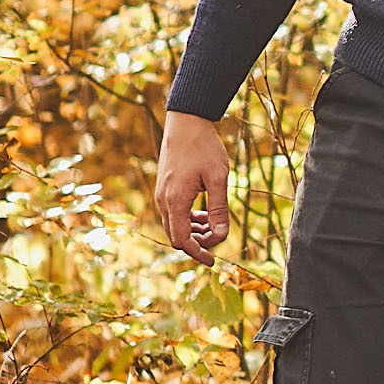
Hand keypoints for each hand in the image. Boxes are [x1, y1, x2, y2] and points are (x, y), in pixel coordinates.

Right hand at [156, 113, 230, 258]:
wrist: (186, 122)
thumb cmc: (204, 147)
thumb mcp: (218, 178)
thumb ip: (219, 209)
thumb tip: (221, 236)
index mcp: (175, 201)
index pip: (182, 240)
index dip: (198, 253)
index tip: (213, 261)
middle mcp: (163, 200)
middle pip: (176, 237)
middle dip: (197, 243)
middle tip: (218, 237)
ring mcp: (162, 194)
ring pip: (174, 226)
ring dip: (194, 231)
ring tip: (214, 222)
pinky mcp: (165, 188)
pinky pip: (173, 214)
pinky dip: (188, 219)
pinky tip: (205, 212)